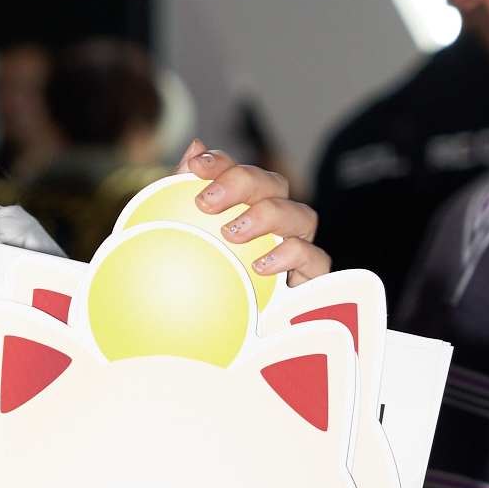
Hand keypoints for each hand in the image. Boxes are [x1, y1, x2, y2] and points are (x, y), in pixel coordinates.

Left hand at [175, 141, 329, 286]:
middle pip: (273, 184)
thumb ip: (177, 197)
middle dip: (242, 184)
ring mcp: (294, 249)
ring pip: (301, 215)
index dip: (221, 163)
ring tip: (232, 234)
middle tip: (207, 203)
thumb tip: (193, 146)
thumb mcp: (172, 243)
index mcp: (241, 210)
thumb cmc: (189, 287)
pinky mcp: (309, 279)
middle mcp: (272, 224)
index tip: (194, 168)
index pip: (237, 172)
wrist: (199, 341)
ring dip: (268, 216)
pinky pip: (315, 258)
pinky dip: (291, 256)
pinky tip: (261, 266)